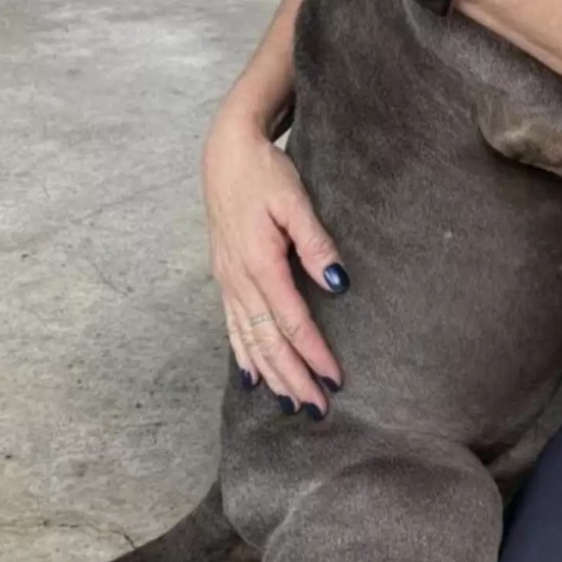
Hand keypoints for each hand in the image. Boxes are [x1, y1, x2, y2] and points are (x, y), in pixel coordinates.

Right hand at [202, 95, 346, 417]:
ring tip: (292, 403)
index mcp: (259, 263)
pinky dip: (244, 356)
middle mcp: (238, 279)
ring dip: (271, 374)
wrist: (225, 153)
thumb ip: (316, 242)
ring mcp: (226, 281)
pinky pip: (232, 327)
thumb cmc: (264, 172)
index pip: (291, 321)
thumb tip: (338, 283)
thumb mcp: (294, 199)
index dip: (314, 353)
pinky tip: (253, 377)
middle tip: (318, 409)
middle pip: (267, 341)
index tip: (335, 379)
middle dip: (293, 377)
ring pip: (248, 340)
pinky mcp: (223, 277)